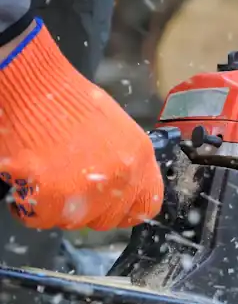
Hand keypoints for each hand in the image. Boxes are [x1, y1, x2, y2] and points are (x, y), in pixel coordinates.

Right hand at [0, 19, 163, 230]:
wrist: (31, 82)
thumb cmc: (65, 100)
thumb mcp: (115, 129)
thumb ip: (123, 163)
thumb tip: (118, 192)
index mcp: (139, 157)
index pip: (145, 207)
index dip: (123, 211)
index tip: (108, 208)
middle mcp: (119, 175)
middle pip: (105, 220)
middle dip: (84, 210)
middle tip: (63, 187)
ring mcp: (86, 186)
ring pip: (71, 221)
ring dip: (53, 206)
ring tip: (42, 176)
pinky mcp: (51, 191)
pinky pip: (39, 217)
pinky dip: (28, 205)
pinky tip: (26, 180)